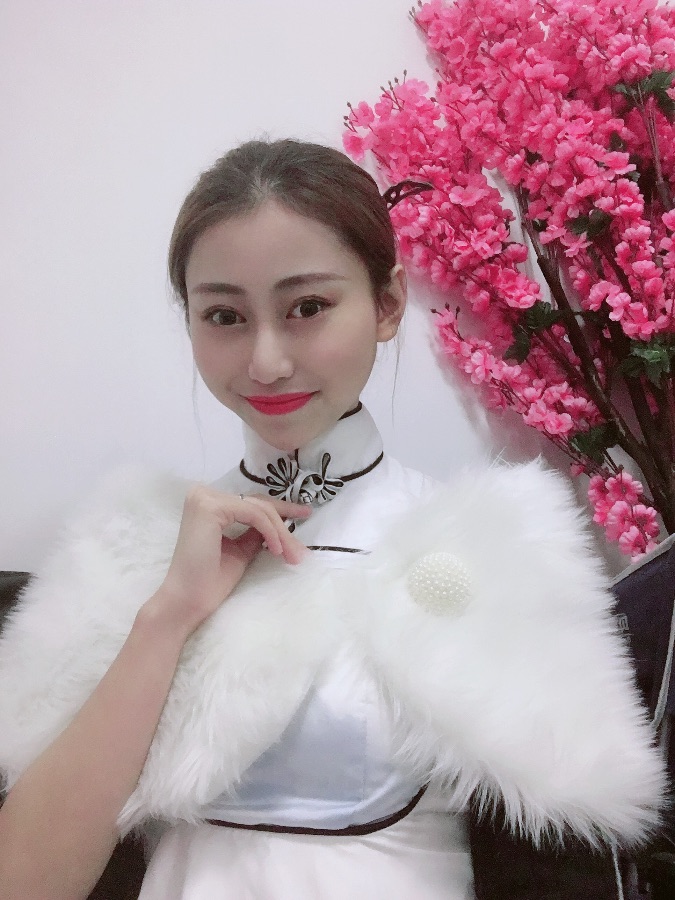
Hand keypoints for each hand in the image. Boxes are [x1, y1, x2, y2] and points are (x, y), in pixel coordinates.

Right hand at [152, 487, 310, 634]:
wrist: (186, 602)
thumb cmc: (209, 581)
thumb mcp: (240, 550)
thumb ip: (255, 533)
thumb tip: (280, 524)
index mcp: (207, 504)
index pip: (251, 503)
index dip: (281, 510)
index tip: (304, 514)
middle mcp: (203, 494)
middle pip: (258, 504)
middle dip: (285, 527)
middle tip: (301, 552)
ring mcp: (205, 499)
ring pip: (259, 509)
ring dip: (281, 533)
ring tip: (292, 556)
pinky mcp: (210, 508)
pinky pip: (254, 514)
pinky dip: (270, 531)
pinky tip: (276, 549)